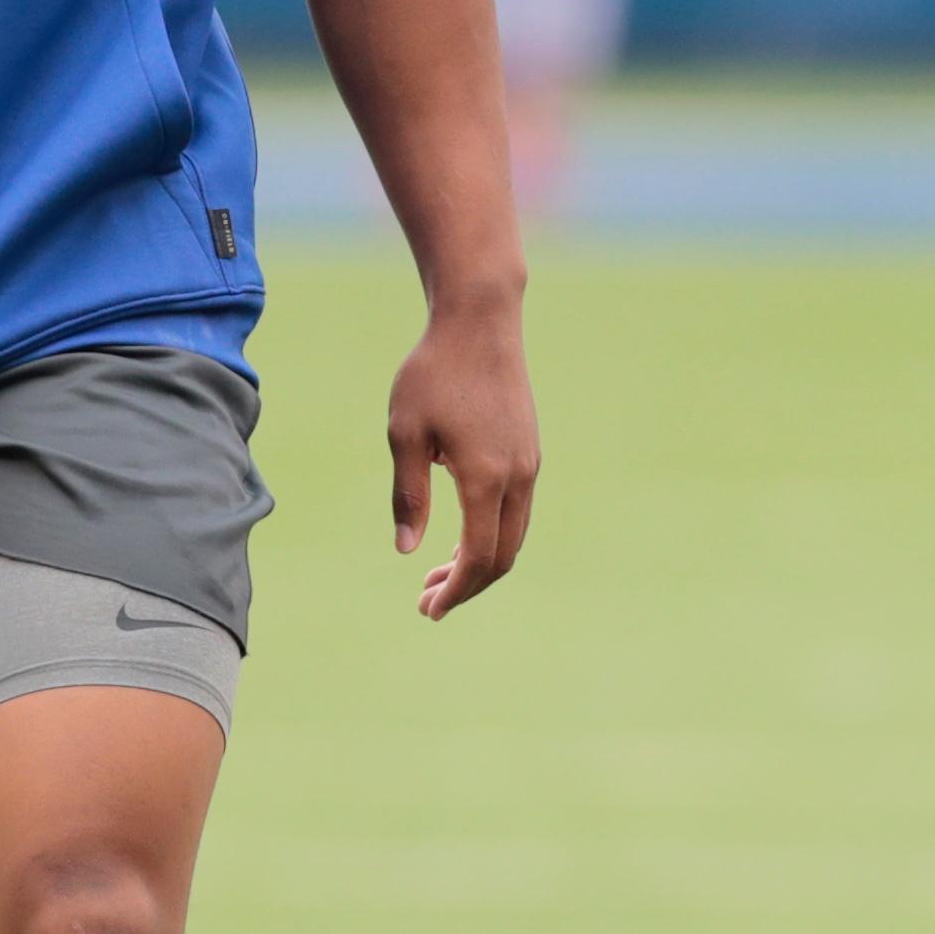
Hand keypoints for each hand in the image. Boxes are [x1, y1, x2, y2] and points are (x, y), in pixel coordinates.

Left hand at [388, 297, 538, 619]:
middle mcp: (518, 477)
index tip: (428, 610)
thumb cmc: (433, 374)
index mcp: (485, 478)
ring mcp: (529, 464)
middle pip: (502, 556)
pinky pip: (515, 511)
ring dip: (479, 561)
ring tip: (438, 574)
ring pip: (512, 535)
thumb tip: (408, 551)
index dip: (455, 591)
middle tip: (426, 602)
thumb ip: (409, 495)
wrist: (480, 322)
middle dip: (467, 586)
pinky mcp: (529, 450)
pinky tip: (460, 535)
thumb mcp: (405, 434)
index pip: (478, 557)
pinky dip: (490, 534)